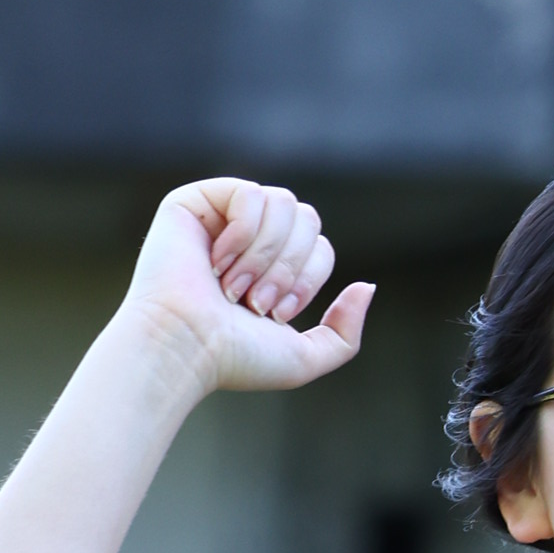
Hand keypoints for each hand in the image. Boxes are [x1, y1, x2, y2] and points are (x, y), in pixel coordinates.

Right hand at [123, 178, 372, 399]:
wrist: (186, 348)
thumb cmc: (235, 358)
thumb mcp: (303, 358)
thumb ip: (344, 333)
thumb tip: (367, 286)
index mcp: (272, 266)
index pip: (319, 247)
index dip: (307, 279)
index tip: (273, 313)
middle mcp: (248, 238)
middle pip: (308, 218)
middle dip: (289, 266)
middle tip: (255, 302)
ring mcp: (221, 217)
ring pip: (284, 203)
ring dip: (266, 255)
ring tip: (233, 286)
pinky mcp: (195, 201)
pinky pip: (250, 194)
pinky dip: (243, 233)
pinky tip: (216, 261)